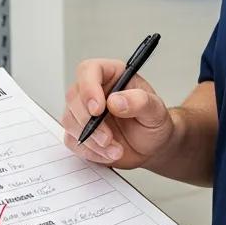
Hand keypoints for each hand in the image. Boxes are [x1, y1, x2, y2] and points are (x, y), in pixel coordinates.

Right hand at [61, 59, 176, 168]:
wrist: (152, 147)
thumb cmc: (154, 123)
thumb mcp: (156, 111)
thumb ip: (140, 102)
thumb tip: (115, 101)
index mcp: (113, 75)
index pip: (89, 70)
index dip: (89, 87)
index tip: (98, 109)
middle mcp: (95, 90)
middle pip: (74, 96)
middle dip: (88, 121)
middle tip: (108, 138)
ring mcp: (84, 111)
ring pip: (69, 120)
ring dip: (91, 140)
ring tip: (116, 150)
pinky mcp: (80, 132)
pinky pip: (72, 141)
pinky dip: (90, 151)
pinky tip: (108, 154)